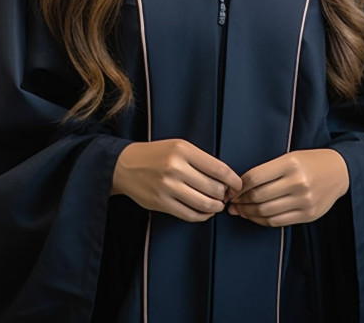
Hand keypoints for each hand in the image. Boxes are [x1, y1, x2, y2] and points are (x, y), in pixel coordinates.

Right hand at [112, 139, 242, 222]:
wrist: (126, 165)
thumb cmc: (157, 154)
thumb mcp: (179, 147)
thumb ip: (200, 160)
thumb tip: (225, 179)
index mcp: (183, 150)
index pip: (218, 168)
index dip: (233, 180)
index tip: (238, 185)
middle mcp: (176, 168)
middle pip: (213, 188)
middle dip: (225, 195)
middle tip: (227, 196)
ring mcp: (168, 187)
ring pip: (204, 204)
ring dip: (216, 207)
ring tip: (218, 205)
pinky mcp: (161, 203)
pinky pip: (189, 214)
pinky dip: (202, 216)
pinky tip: (205, 212)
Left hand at [227, 149, 348, 226]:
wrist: (339, 172)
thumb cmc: (310, 161)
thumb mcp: (290, 157)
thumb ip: (268, 170)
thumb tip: (241, 186)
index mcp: (290, 163)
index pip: (255, 178)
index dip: (238, 186)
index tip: (231, 189)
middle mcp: (297, 183)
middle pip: (258, 197)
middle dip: (240, 202)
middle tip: (231, 202)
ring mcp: (304, 201)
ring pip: (266, 212)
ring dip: (248, 213)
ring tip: (239, 211)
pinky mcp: (308, 215)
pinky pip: (278, 222)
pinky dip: (262, 221)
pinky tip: (255, 216)